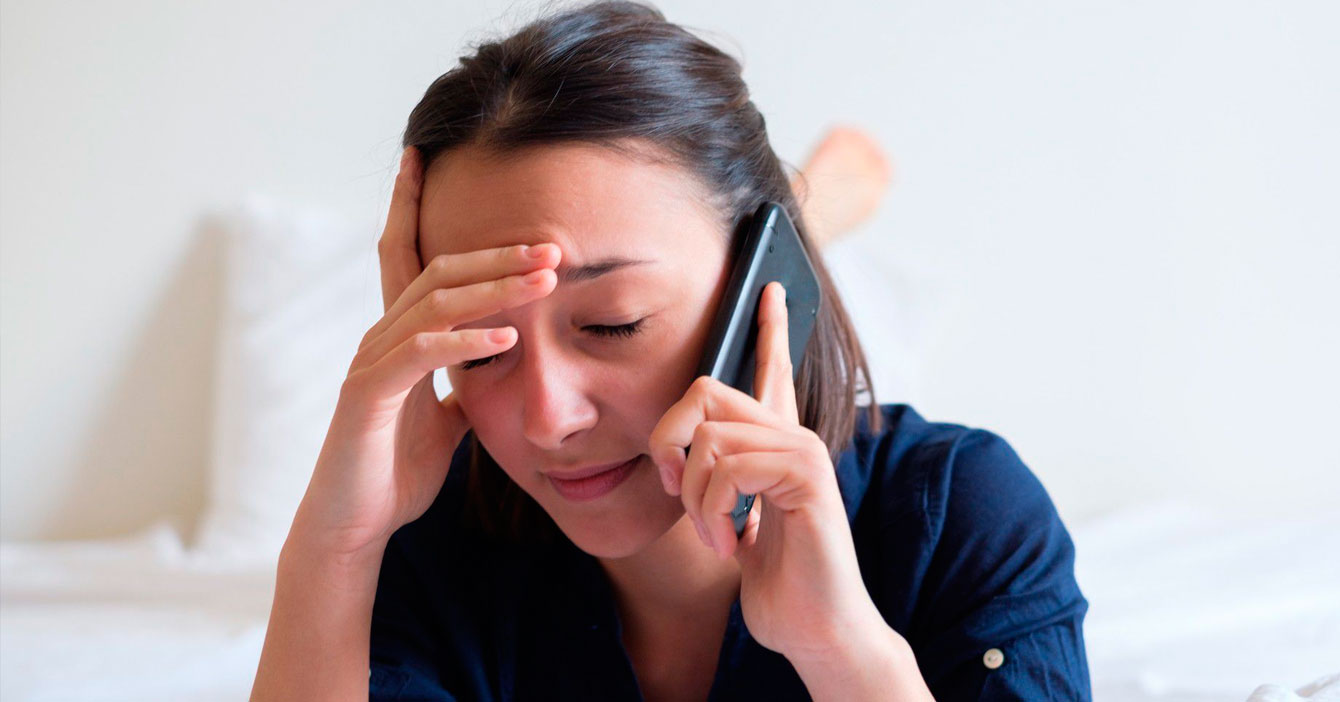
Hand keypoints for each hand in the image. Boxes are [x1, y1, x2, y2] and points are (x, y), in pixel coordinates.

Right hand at [290, 146, 559, 557]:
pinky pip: (421, 356)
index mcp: (398, 337)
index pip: (406, 258)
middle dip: (497, 253)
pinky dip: (465, 342)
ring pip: (433, 304)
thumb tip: (498, 360)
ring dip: (494, 289)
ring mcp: (371, 364)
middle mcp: (380, 338)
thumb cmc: (394, 471)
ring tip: (545, 279)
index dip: (409, 205)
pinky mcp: (369, 397)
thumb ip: (465, 383)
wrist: (354, 526)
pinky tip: (506, 337)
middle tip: (552, 244)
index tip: (421, 155)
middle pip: (438, 272)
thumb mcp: (446, 420)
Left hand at [648, 281, 883, 663]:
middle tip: (679, 490)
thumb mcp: (730, 519)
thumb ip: (716, 476)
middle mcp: (793, 436)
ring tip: (717, 534)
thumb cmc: (774, 578)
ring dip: (695, 499)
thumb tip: (682, 449)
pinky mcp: (807, 475)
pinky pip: (728, 466)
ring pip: (708, 437)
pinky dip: (712, 512)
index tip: (768, 287)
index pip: (772, 371)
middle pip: (705, 390)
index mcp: (776, 444)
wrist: (813, 627)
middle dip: (669, 440)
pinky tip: (732, 541)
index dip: (769, 328)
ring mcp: (803, 451)